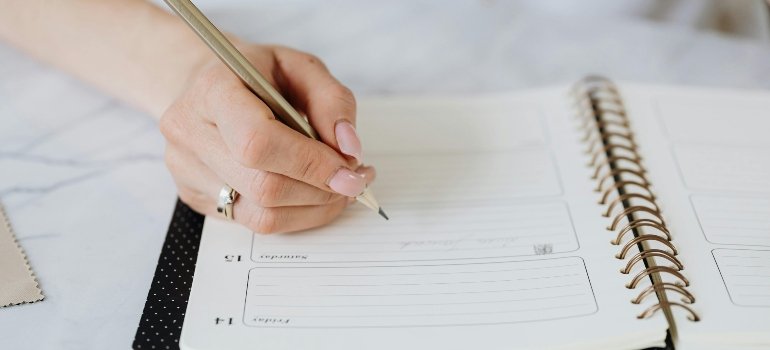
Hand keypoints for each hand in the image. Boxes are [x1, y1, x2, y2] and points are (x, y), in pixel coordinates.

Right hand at [160, 44, 374, 232]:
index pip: (258, 142)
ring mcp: (187, 170)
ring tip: (339, 186)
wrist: (207, 88)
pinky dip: (296, 215)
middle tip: (355, 178)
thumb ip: (332, 101)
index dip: (311, 163)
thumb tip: (349, 149)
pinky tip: (313, 194)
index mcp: (213, 90)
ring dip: (314, 208)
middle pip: (264, 186)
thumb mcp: (301, 68)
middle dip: (321, 189)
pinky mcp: (196, 197)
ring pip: (262, 215)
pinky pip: (255, 223)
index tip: (349, 168)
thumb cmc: (256, 75)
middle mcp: (190, 132)